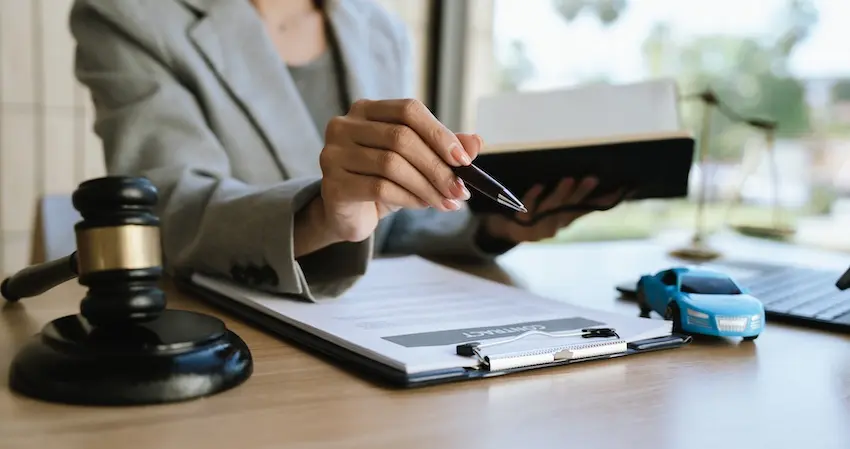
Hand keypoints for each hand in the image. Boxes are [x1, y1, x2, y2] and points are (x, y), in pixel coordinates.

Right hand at [317, 99, 480, 241]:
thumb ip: (442, 150)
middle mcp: (344, 125)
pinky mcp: (332, 184)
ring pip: (392, 165)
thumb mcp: (415, 163)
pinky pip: (379, 188)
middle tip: (460, 190)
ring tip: (446, 202)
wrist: (347, 214)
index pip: (408, 110)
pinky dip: (408, 198)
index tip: (464, 160)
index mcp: (366, 110)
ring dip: (427, 186)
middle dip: (437, 167)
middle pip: (401, 138)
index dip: (439, 133)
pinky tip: (422, 205)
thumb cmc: (382, 182)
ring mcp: (333, 154)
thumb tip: (476, 142)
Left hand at [479, 177, 626, 242]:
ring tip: (569, 179)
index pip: (589, 209)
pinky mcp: (521, 224)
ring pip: (552, 209)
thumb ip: (575, 199)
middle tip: (593, 178)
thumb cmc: (535, 216)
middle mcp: (555, 224)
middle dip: (582, 194)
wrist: (507, 232)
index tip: (621, 189)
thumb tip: (597, 181)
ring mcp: (538, 226)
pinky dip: (533, 197)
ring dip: (561, 194)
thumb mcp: (556, 209)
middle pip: (570, 208)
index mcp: (566, 220)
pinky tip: (538, 185)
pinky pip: (527, 209)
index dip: (604, 200)